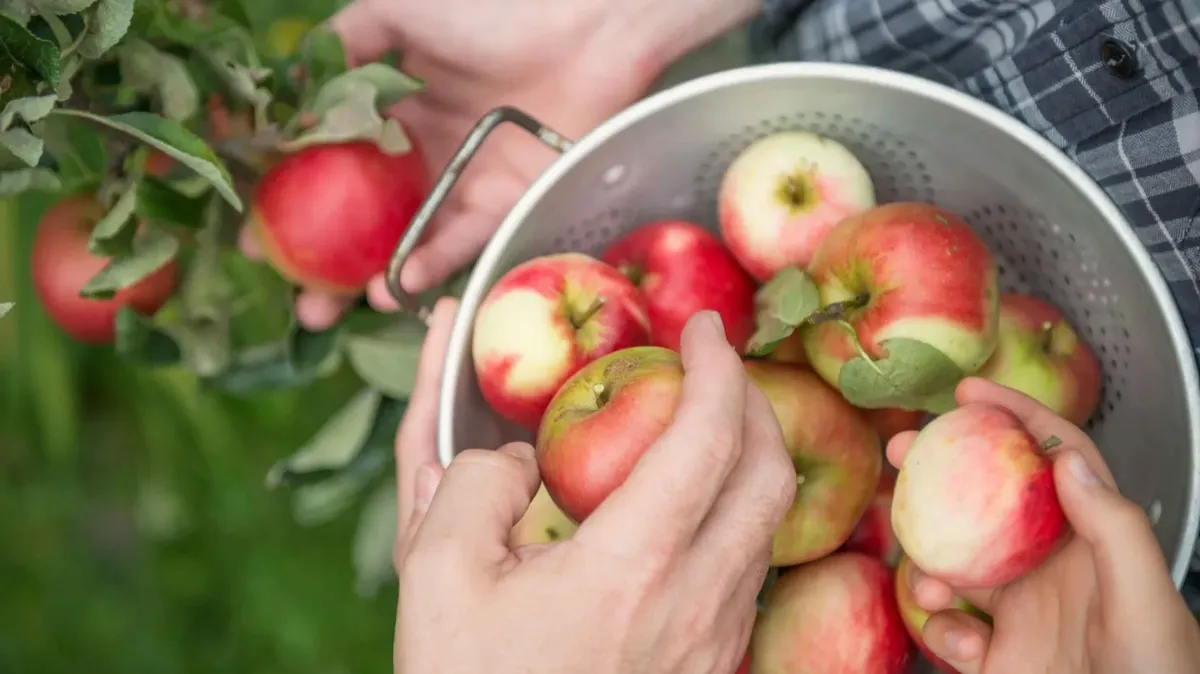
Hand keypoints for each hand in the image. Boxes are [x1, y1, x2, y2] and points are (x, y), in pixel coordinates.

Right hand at [240, 0, 759, 330]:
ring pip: (410, 240)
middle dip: (331, 265)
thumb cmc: (495, 8)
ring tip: (340, 306)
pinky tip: (398, 281)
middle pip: (367, 219)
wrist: (586, 26)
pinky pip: (463, 239)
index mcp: (393, 111)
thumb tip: (287, 91)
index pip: (332, 167)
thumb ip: (345, 44)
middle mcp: (424, 154)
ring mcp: (464, 182)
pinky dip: (431, 261)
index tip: (257, 240)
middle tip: (300, 300)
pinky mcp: (507, 201)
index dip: (293, 203)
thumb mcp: (401, 12)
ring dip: (374, 276)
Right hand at [394, 312, 796, 673]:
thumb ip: (468, 481)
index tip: (703, 328)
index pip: (707, 436)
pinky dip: (736, 517)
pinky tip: (686, 513)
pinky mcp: (713, 670)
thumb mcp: (436, 575)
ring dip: (749, 461)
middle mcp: (696, 604)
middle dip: (752, 401)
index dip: (716, 366)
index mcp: (631, 567)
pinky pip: (748, 574)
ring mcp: (715, 644)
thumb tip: (515, 453)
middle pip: (770, 475)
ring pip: (768, 527)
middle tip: (713, 368)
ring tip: (702, 430)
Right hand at [892, 378, 1199, 673]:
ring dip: (930, 563)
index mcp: (1096, 541)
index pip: (1055, 459)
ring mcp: (1021, 608)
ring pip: (956, 559)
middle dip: (944, 469)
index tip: (967, 394)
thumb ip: (1114, 530)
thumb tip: (1066, 459)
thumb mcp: (1148, 606)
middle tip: (902, 449)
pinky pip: (948, 625)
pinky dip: (939, 629)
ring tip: (931, 583)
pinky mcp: (996, 653)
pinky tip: (959, 644)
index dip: (1016, 416)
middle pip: (988, 496)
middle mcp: (1052, 565)